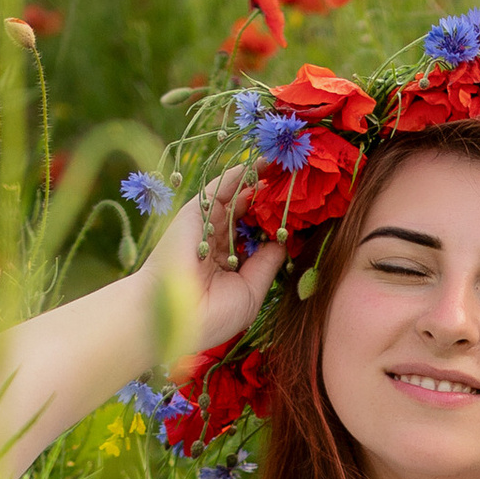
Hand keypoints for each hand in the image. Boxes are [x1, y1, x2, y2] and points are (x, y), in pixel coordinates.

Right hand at [137, 162, 285, 362]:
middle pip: (250, 211)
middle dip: (273, 196)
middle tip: (299, 179)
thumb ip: (267, 264)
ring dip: (261, 179)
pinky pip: (220, 187)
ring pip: (237, 195)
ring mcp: (206, 224)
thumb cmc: (212, 315)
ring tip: (287, 162)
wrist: (175, 317)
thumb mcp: (251, 291)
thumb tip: (284, 241)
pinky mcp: (195, 212)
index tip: (304, 209)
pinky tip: (263, 162)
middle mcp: (218, 240)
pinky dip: (240, 174)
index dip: (278, 221)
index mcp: (229, 262)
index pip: (258, 234)